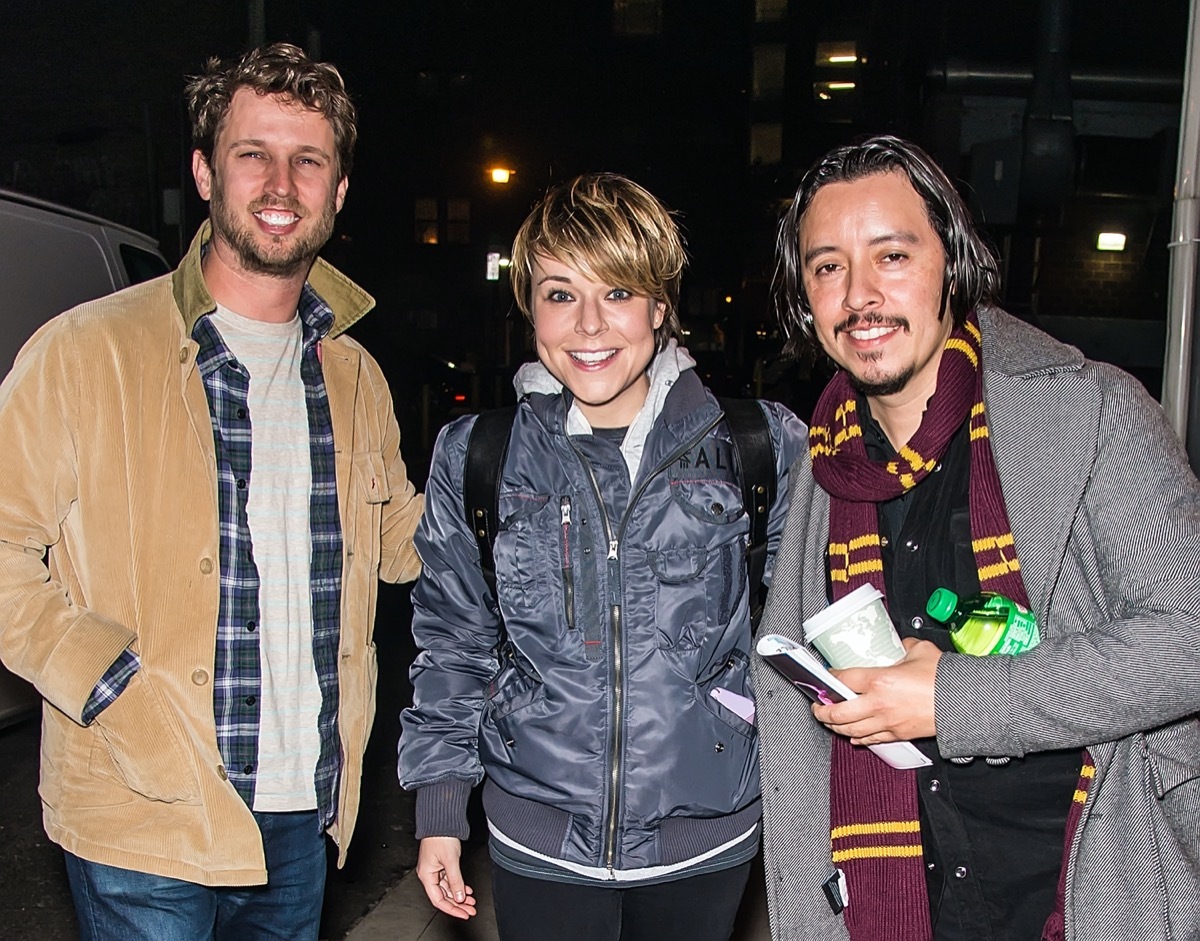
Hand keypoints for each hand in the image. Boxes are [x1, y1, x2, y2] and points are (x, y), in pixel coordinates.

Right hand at [416, 836, 476, 919]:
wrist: (441, 821)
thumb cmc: (440, 836)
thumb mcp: (450, 861)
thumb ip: (455, 880)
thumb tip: (460, 896)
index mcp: (427, 875)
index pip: (438, 900)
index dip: (452, 909)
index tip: (463, 914)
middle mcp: (429, 874)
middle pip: (444, 896)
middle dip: (458, 904)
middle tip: (470, 910)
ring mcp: (435, 869)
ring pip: (448, 888)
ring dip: (460, 895)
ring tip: (472, 902)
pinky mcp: (441, 864)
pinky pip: (449, 880)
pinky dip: (459, 885)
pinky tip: (467, 890)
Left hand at [812, 637, 940, 743]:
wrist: (963, 703)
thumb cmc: (944, 679)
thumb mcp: (919, 651)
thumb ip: (904, 646)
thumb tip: (900, 644)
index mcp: (879, 680)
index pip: (842, 680)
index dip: (829, 679)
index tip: (825, 677)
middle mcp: (878, 704)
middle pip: (838, 712)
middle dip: (822, 710)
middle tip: (817, 705)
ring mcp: (887, 722)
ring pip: (850, 730)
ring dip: (835, 725)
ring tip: (828, 719)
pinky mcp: (897, 734)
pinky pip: (871, 739)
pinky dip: (857, 738)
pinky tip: (852, 735)